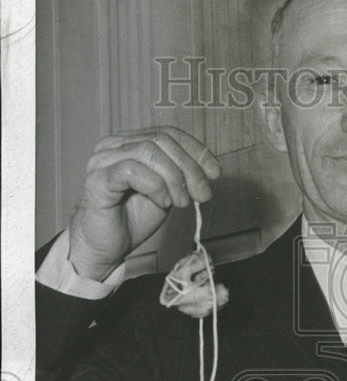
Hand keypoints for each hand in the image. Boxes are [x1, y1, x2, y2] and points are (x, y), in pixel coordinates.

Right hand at [69, 126, 219, 280]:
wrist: (107, 247)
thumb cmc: (133, 219)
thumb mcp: (168, 192)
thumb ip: (182, 176)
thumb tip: (209, 169)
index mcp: (130, 143)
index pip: (168, 133)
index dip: (196, 150)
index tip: (215, 172)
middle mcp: (114, 145)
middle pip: (161, 140)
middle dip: (189, 168)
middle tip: (202, 194)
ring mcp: (103, 160)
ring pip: (148, 152)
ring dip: (174, 179)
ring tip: (180, 202)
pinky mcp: (98, 179)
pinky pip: (132, 169)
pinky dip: (155, 185)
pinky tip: (162, 201)